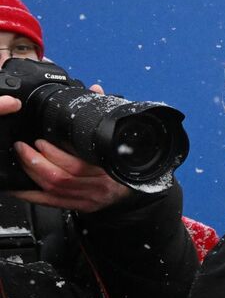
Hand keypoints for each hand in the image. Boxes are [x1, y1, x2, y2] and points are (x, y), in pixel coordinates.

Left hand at [1, 84, 132, 211]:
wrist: (134, 188)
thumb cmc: (126, 164)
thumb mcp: (117, 140)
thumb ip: (104, 115)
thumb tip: (95, 91)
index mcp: (109, 171)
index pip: (79, 166)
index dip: (56, 155)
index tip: (41, 141)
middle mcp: (98, 188)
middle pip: (61, 179)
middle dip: (36, 162)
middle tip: (23, 147)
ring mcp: (87, 200)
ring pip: (53, 189)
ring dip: (32, 173)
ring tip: (21, 158)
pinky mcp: (77, 206)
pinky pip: (50, 203)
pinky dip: (30, 195)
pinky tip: (18, 187)